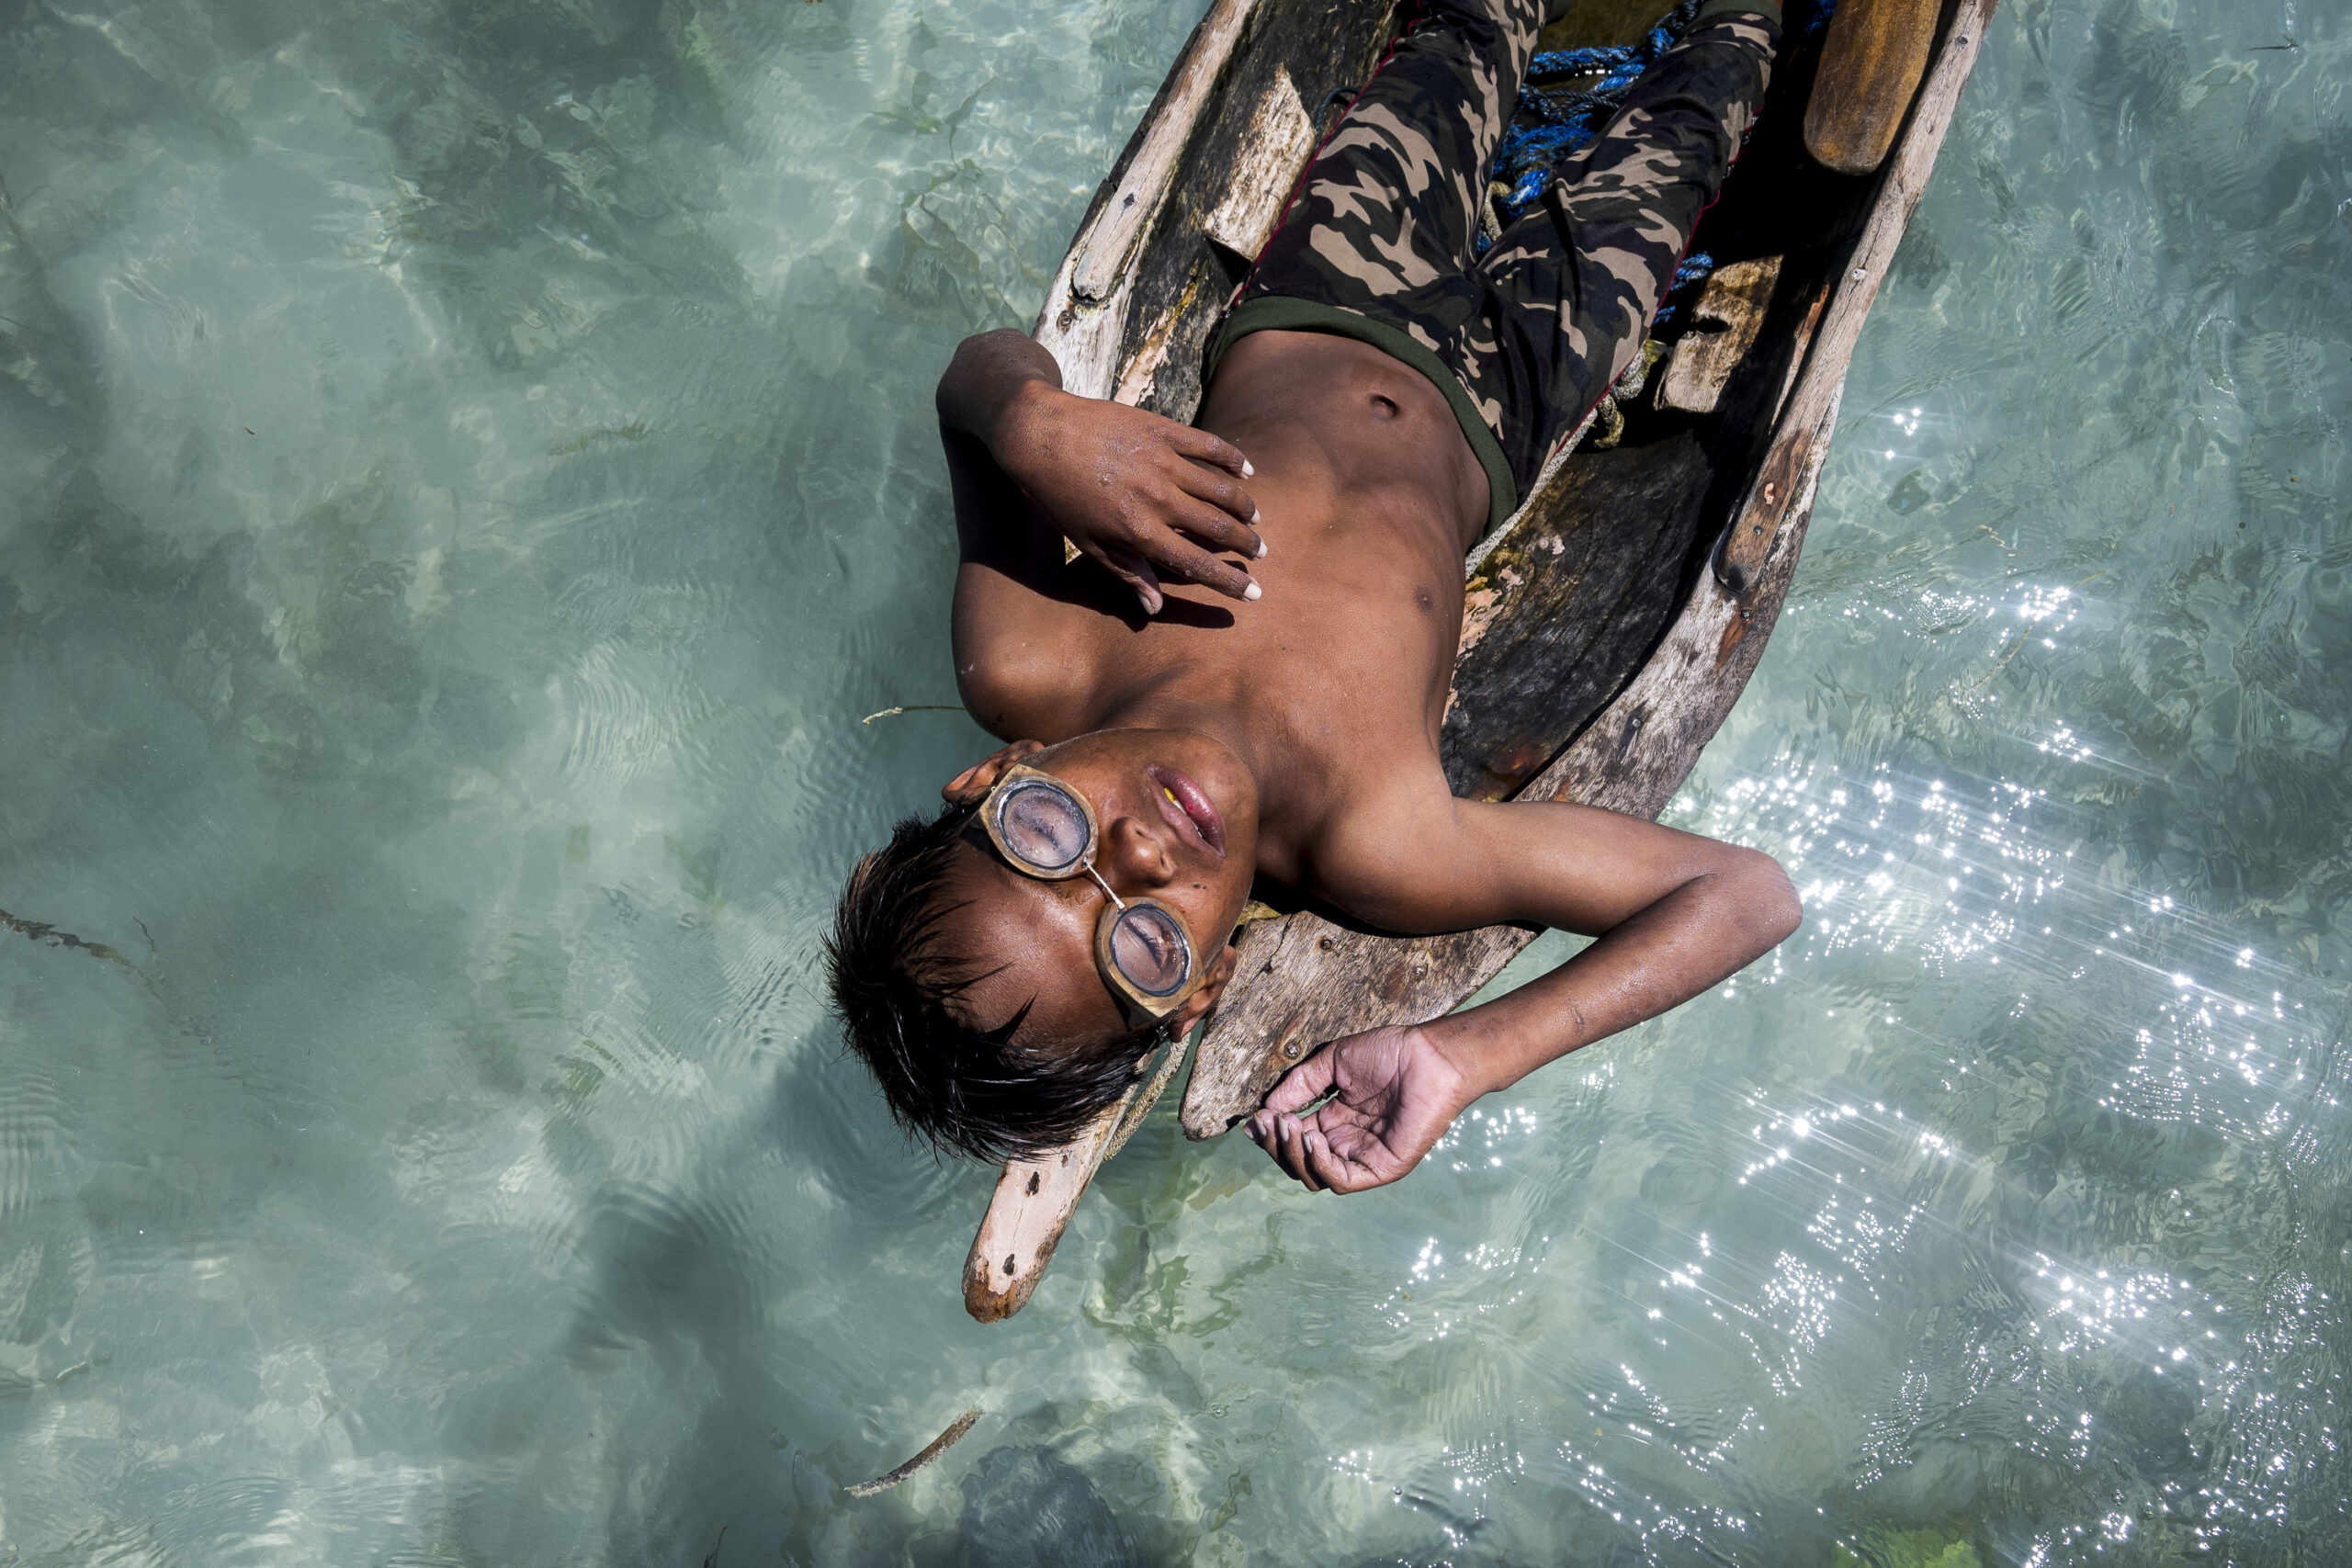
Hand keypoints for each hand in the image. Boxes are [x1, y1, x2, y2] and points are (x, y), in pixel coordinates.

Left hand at [990, 379, 1263, 614]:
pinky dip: (1233, 458)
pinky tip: (1248, 470)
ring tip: (1255, 518)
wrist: (1040, 434)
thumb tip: (1156, 607)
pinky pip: (1210, 446)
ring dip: (1245, 506)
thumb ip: (1127, 572)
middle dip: (1247, 544)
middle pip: (1218, 527)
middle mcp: (1157, 498)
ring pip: (1222, 488)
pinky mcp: (1163, 430)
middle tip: (1260, 552)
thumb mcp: (1087, 543)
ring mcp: (1163, 460)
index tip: (1254, 593)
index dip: (1229, 582)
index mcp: (1138, 531)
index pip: (1196, 564)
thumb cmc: (1059, 496)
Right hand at [1245, 1026, 1479, 1193]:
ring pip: (1314, 1176)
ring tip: (1287, 1126)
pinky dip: (1320, 1165)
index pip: (1294, 1138)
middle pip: (1298, 1162)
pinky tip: (1311, 1138)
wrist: (1430, 1055)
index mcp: (1336, 1122)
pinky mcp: (1383, 1168)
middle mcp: (1348, 1143)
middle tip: (1267, 1122)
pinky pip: (1342, 1180)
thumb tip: (1267, 1107)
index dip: (1271, 1132)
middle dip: (1276, 1145)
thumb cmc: (1391, 1053)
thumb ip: (1301, 1085)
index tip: (1254, 1118)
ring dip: (1292, 1154)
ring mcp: (1365, 1158)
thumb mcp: (1334, 1063)